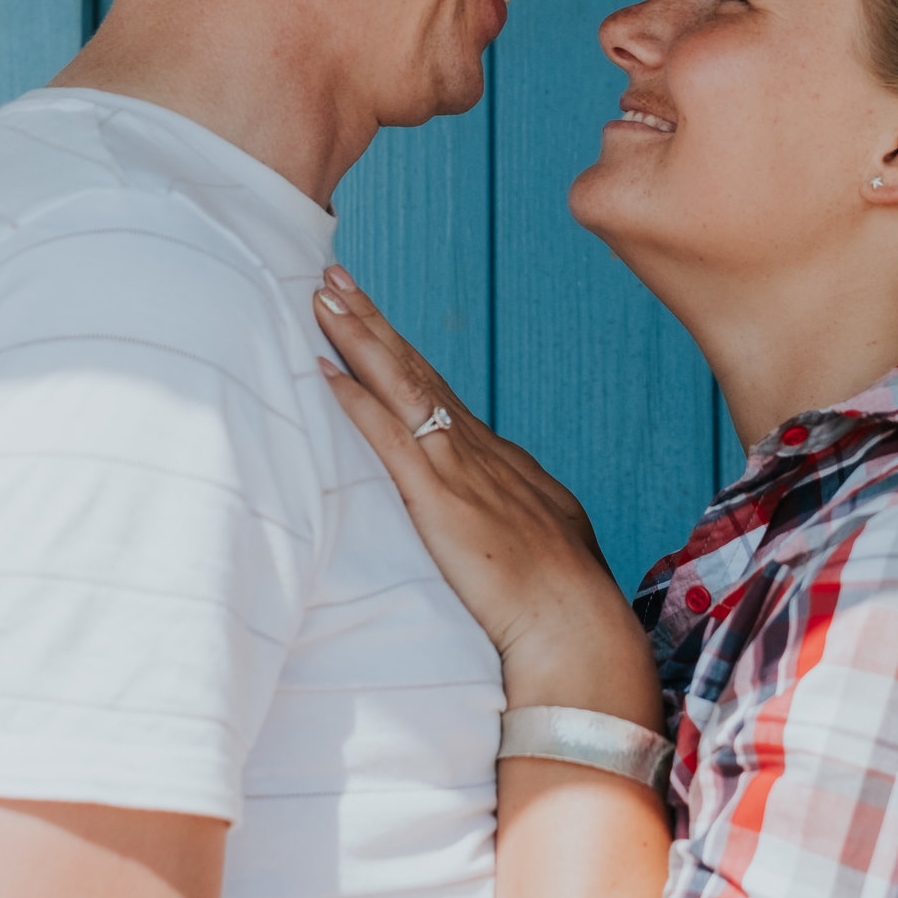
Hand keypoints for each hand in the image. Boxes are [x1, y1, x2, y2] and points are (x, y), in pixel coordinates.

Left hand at [314, 268, 659, 726]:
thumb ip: (519, 510)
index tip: (372, 315)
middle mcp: (476, 448)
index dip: (401, 351)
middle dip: (373, 320)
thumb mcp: (545, 535)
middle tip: (336, 276)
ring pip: (400, 384)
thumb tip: (509, 507)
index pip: (438, 392)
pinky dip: (355, 399)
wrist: (574, 621)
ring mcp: (457, 467)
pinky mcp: (437, 497)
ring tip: (323, 296)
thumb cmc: (564, 596)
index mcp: (497, 458)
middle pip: (415, 369)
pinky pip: (388, 436)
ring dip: (359, 337)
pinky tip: (326, 369)